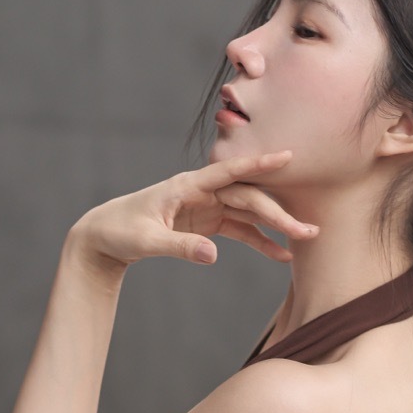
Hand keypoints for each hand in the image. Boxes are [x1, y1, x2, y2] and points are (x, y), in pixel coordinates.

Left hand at [69, 151, 317, 270]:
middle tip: (308, 230)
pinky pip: (239, 231)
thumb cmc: (119, 231)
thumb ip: (180, 248)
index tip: (287, 156)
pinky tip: (279, 255)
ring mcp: (207, 207)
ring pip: (249, 213)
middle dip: (279, 214)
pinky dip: (259, 242)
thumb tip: (213, 256)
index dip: (259, 164)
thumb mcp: (146, 241)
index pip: (230, 172)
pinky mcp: (207, 224)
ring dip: (276, 227)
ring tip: (304, 240)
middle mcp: (202, 192)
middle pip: (248, 198)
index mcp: (187, 185)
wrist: (104, 237)